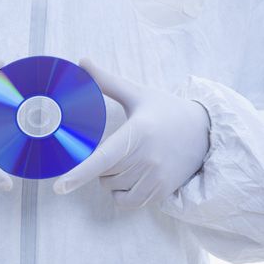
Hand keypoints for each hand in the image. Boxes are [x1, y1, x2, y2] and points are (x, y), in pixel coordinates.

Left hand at [53, 59, 209, 207]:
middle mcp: (146, 159)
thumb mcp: (137, 94)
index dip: (79, 174)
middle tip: (118, 146)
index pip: (102, 159)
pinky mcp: (161, 192)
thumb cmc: (166, 110)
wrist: (205, 131)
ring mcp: (155, 178)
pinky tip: (130, 177)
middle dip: (101, 164)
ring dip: (110, 178)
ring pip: (111, 188)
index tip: (58, 187)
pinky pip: (126, 202)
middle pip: (102, 174)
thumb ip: (107, 81)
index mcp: (137, 133)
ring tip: (128, 159)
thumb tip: (81, 61)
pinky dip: (121, 193)